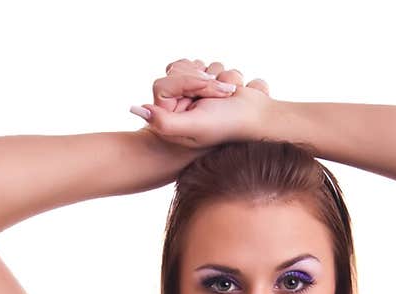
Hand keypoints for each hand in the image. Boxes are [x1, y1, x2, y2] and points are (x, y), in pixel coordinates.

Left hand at [129, 57, 272, 147]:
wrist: (259, 119)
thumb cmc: (227, 126)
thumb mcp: (194, 128)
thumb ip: (164, 122)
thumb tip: (137, 109)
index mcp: (171, 120)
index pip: (164, 84)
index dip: (184, 85)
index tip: (199, 99)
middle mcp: (179, 106)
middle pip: (176, 71)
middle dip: (199, 80)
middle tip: (214, 99)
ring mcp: (193, 94)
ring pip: (192, 65)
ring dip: (213, 77)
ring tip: (224, 97)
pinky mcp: (207, 84)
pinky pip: (206, 64)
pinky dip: (221, 74)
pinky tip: (229, 92)